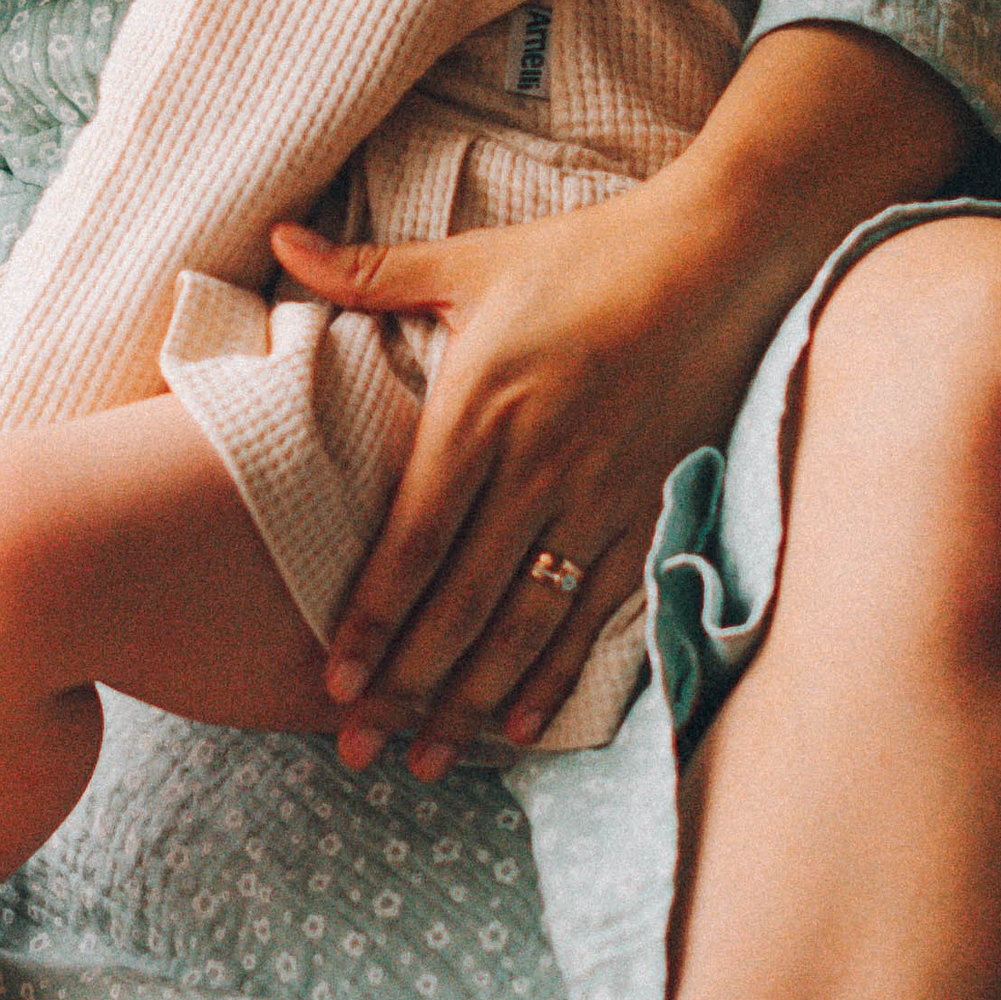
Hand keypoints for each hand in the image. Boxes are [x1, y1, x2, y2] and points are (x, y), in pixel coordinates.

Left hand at [272, 24, 976, 775]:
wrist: (718, 257)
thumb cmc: (586, 256)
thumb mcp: (471, 259)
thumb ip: (370, 271)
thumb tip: (281, 238)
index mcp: (480, 411)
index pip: (415, 539)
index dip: (373, 618)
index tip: (333, 681)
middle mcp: (535, 469)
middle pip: (460, 603)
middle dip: (405, 687)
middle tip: (356, 752)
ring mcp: (597, 499)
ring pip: (523, 624)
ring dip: (472, 701)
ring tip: (428, 760)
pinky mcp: (648, 513)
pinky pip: (594, 613)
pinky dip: (555, 675)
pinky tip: (518, 726)